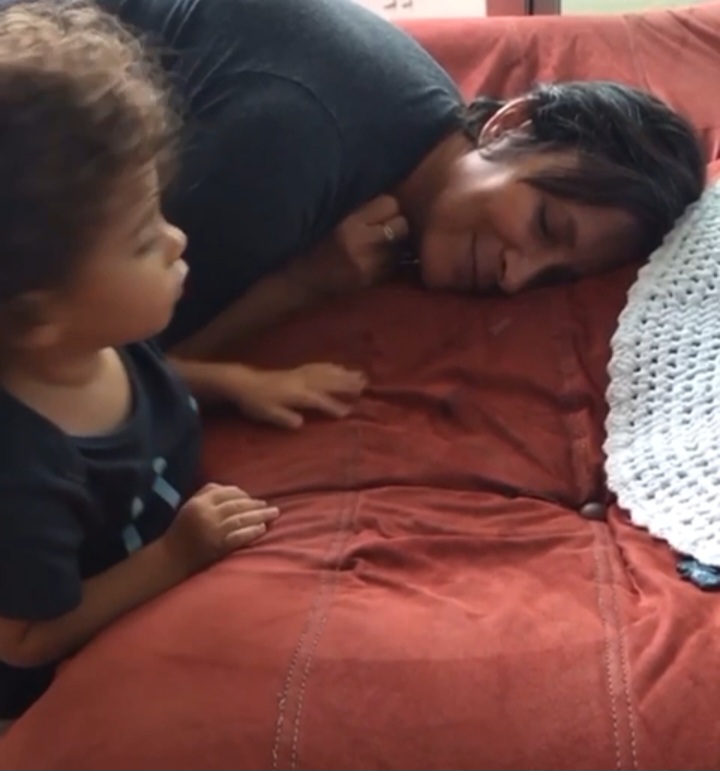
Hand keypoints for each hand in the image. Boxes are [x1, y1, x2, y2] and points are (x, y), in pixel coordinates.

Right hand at [163, 484, 278, 574]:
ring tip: (273, 514)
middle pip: (237, 505)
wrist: (171, 559)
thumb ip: (208, 493)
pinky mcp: (218, 547)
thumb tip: (234, 489)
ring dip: (260, 516)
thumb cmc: (182, 531)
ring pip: (241, 519)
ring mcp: (213, 531)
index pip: (227, 493)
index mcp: (199, 503)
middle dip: (256, 505)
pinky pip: (239, 536)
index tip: (253, 498)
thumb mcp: (190, 506)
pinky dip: (252, 531)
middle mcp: (207, 514)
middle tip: (269, 506)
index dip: (243, 494)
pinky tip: (262, 529)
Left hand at [212, 362, 366, 428]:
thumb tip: (301, 423)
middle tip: (365, 385)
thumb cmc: (256, 402)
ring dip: (343, 374)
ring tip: (359, 375)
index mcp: (297, 394)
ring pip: (326, 372)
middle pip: (329, 382)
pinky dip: (330, 366)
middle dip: (347, 384)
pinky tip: (337, 366)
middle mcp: (302, 382)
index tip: (348, 412)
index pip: (320, 401)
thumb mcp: (268, 414)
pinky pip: (318, 366)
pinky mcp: (297, 370)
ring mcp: (300, 374)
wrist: (243, 383)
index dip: (334, 407)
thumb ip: (285, 419)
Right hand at [298, 195, 408, 296]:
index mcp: (350, 222)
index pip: (390, 203)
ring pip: (400, 247)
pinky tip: (375, 260)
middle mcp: (362, 243)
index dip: (388, 206)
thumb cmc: (316, 242)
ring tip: (379, 243)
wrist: (301, 278)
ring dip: (395, 244)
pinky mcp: (372, 281)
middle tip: (386, 226)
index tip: (381, 209)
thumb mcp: (334, 216)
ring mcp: (369, 265)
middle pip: (401, 225)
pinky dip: (389, 262)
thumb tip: (390, 192)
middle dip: (397, 224)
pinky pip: (393, 266)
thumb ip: (360, 206)